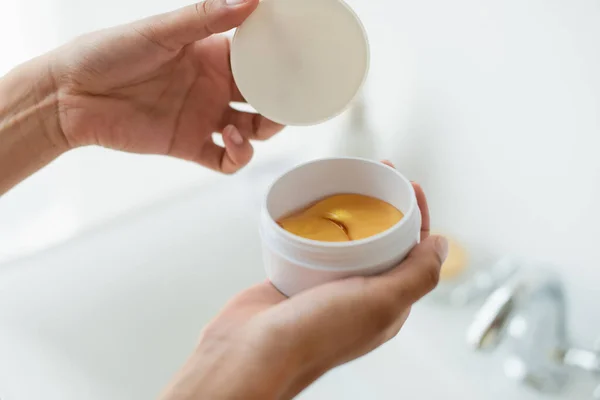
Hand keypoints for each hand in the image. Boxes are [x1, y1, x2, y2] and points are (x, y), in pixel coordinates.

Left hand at [51, 0, 283, 172]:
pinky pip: (226, 160)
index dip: (279, 60)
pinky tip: (232, 141)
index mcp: (211, 55)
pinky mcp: (189, 145)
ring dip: (265, 130)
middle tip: (291, 101)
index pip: (257, 58)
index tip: (301, 57)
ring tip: (262, 124)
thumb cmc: (108, 53)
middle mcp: (212, 87)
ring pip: (252, 130)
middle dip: (281, 101)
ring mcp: (203, 117)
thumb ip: (206, 17)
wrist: (72, 96)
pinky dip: (239, 156)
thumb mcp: (161, 32)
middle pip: (262, 97)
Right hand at [160, 162, 447, 399]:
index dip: (416, 216)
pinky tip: (313, 205)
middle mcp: (360, 295)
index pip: (413, 252)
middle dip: (384, 206)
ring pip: (346, 240)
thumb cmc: (316, 334)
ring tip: (346, 182)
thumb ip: (417, 275)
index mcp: (387, 304)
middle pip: (381, 240)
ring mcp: (326, 287)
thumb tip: (442, 244)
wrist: (249, 352)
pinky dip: (316, 223)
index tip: (408, 183)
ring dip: (350, 211)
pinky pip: (312, 245)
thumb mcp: (380, 303)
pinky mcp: (296, 279)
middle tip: (376, 173)